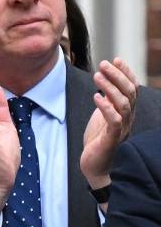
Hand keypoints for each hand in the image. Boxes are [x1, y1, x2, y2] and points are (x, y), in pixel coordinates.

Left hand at [80, 57, 137, 189]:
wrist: (95, 166)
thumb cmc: (98, 140)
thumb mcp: (102, 115)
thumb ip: (106, 100)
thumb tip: (104, 81)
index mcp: (126, 111)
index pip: (132, 88)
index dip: (126, 73)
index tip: (115, 59)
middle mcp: (128, 118)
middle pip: (129, 93)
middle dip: (117, 76)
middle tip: (103, 64)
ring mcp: (121, 129)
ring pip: (123, 104)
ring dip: (110, 88)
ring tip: (97, 76)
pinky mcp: (112, 139)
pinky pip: (114, 121)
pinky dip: (106, 108)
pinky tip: (96, 97)